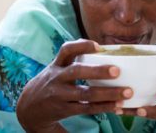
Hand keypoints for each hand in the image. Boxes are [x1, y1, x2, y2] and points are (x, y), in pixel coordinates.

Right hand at [16, 39, 132, 131]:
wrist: (29, 107)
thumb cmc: (53, 81)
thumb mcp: (57, 67)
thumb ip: (74, 57)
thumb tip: (103, 48)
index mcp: (57, 64)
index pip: (66, 50)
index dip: (82, 46)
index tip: (99, 46)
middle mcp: (57, 78)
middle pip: (77, 72)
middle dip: (97, 71)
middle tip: (117, 71)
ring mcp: (60, 95)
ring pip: (85, 93)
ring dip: (107, 93)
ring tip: (126, 93)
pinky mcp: (65, 109)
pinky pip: (86, 108)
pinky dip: (103, 107)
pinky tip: (117, 106)